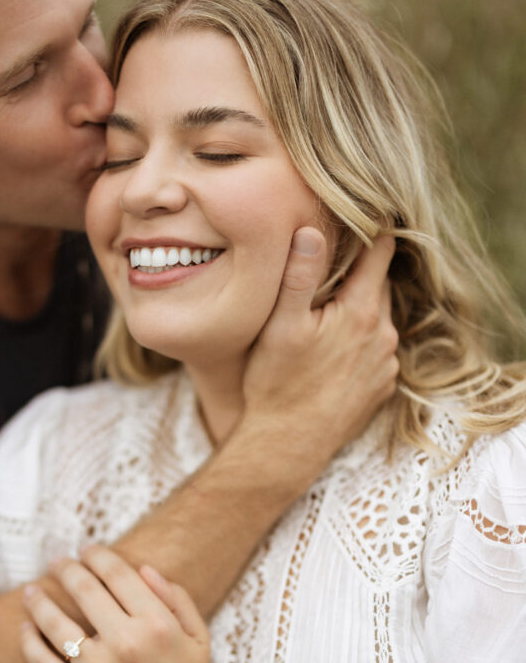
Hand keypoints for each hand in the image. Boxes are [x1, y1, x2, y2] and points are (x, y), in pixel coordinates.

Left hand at [19, 547, 230, 662]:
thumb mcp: (198, 639)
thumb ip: (176, 598)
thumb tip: (144, 569)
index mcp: (156, 624)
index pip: (117, 574)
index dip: (98, 555)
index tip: (87, 550)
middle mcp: (126, 643)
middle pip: (84, 589)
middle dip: (66, 568)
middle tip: (58, 562)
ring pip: (56, 622)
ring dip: (39, 599)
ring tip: (31, 591)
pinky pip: (43, 662)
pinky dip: (29, 640)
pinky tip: (25, 628)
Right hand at [239, 227, 397, 482]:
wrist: (286, 448)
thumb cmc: (276, 386)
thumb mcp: (280, 325)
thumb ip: (298, 274)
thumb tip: (311, 229)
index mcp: (361, 312)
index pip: (382, 252)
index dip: (371, 229)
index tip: (359, 214)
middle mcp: (383, 336)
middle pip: (380, 285)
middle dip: (359, 272)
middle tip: (331, 262)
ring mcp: (386, 365)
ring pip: (378, 319)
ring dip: (358, 310)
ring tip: (326, 310)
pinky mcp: (381, 387)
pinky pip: (376, 351)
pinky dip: (359, 342)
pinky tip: (330, 351)